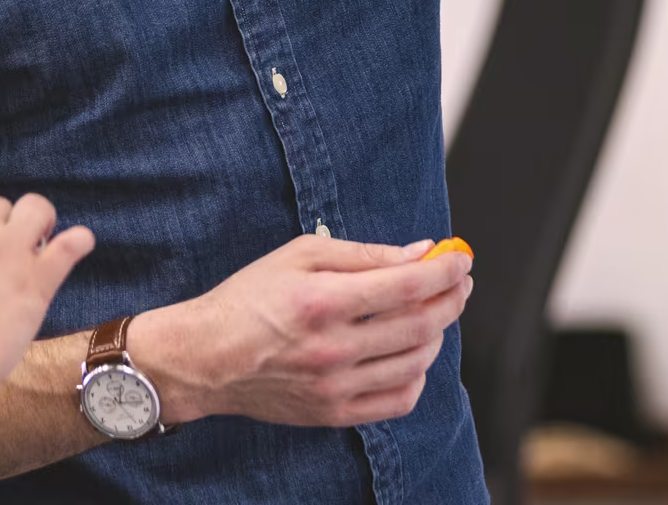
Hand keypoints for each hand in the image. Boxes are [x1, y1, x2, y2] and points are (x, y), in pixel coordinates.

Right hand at [128, 234, 473, 428]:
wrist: (207, 358)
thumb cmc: (250, 297)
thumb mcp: (300, 254)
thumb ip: (363, 253)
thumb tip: (419, 253)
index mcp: (324, 300)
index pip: (409, 286)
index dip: (446, 268)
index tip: (460, 256)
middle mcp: (333, 347)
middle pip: (422, 324)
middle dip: (452, 296)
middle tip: (458, 280)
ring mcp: (336, 386)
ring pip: (417, 362)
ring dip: (439, 333)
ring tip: (433, 312)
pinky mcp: (334, 413)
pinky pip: (398, 401)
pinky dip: (417, 376)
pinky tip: (411, 354)